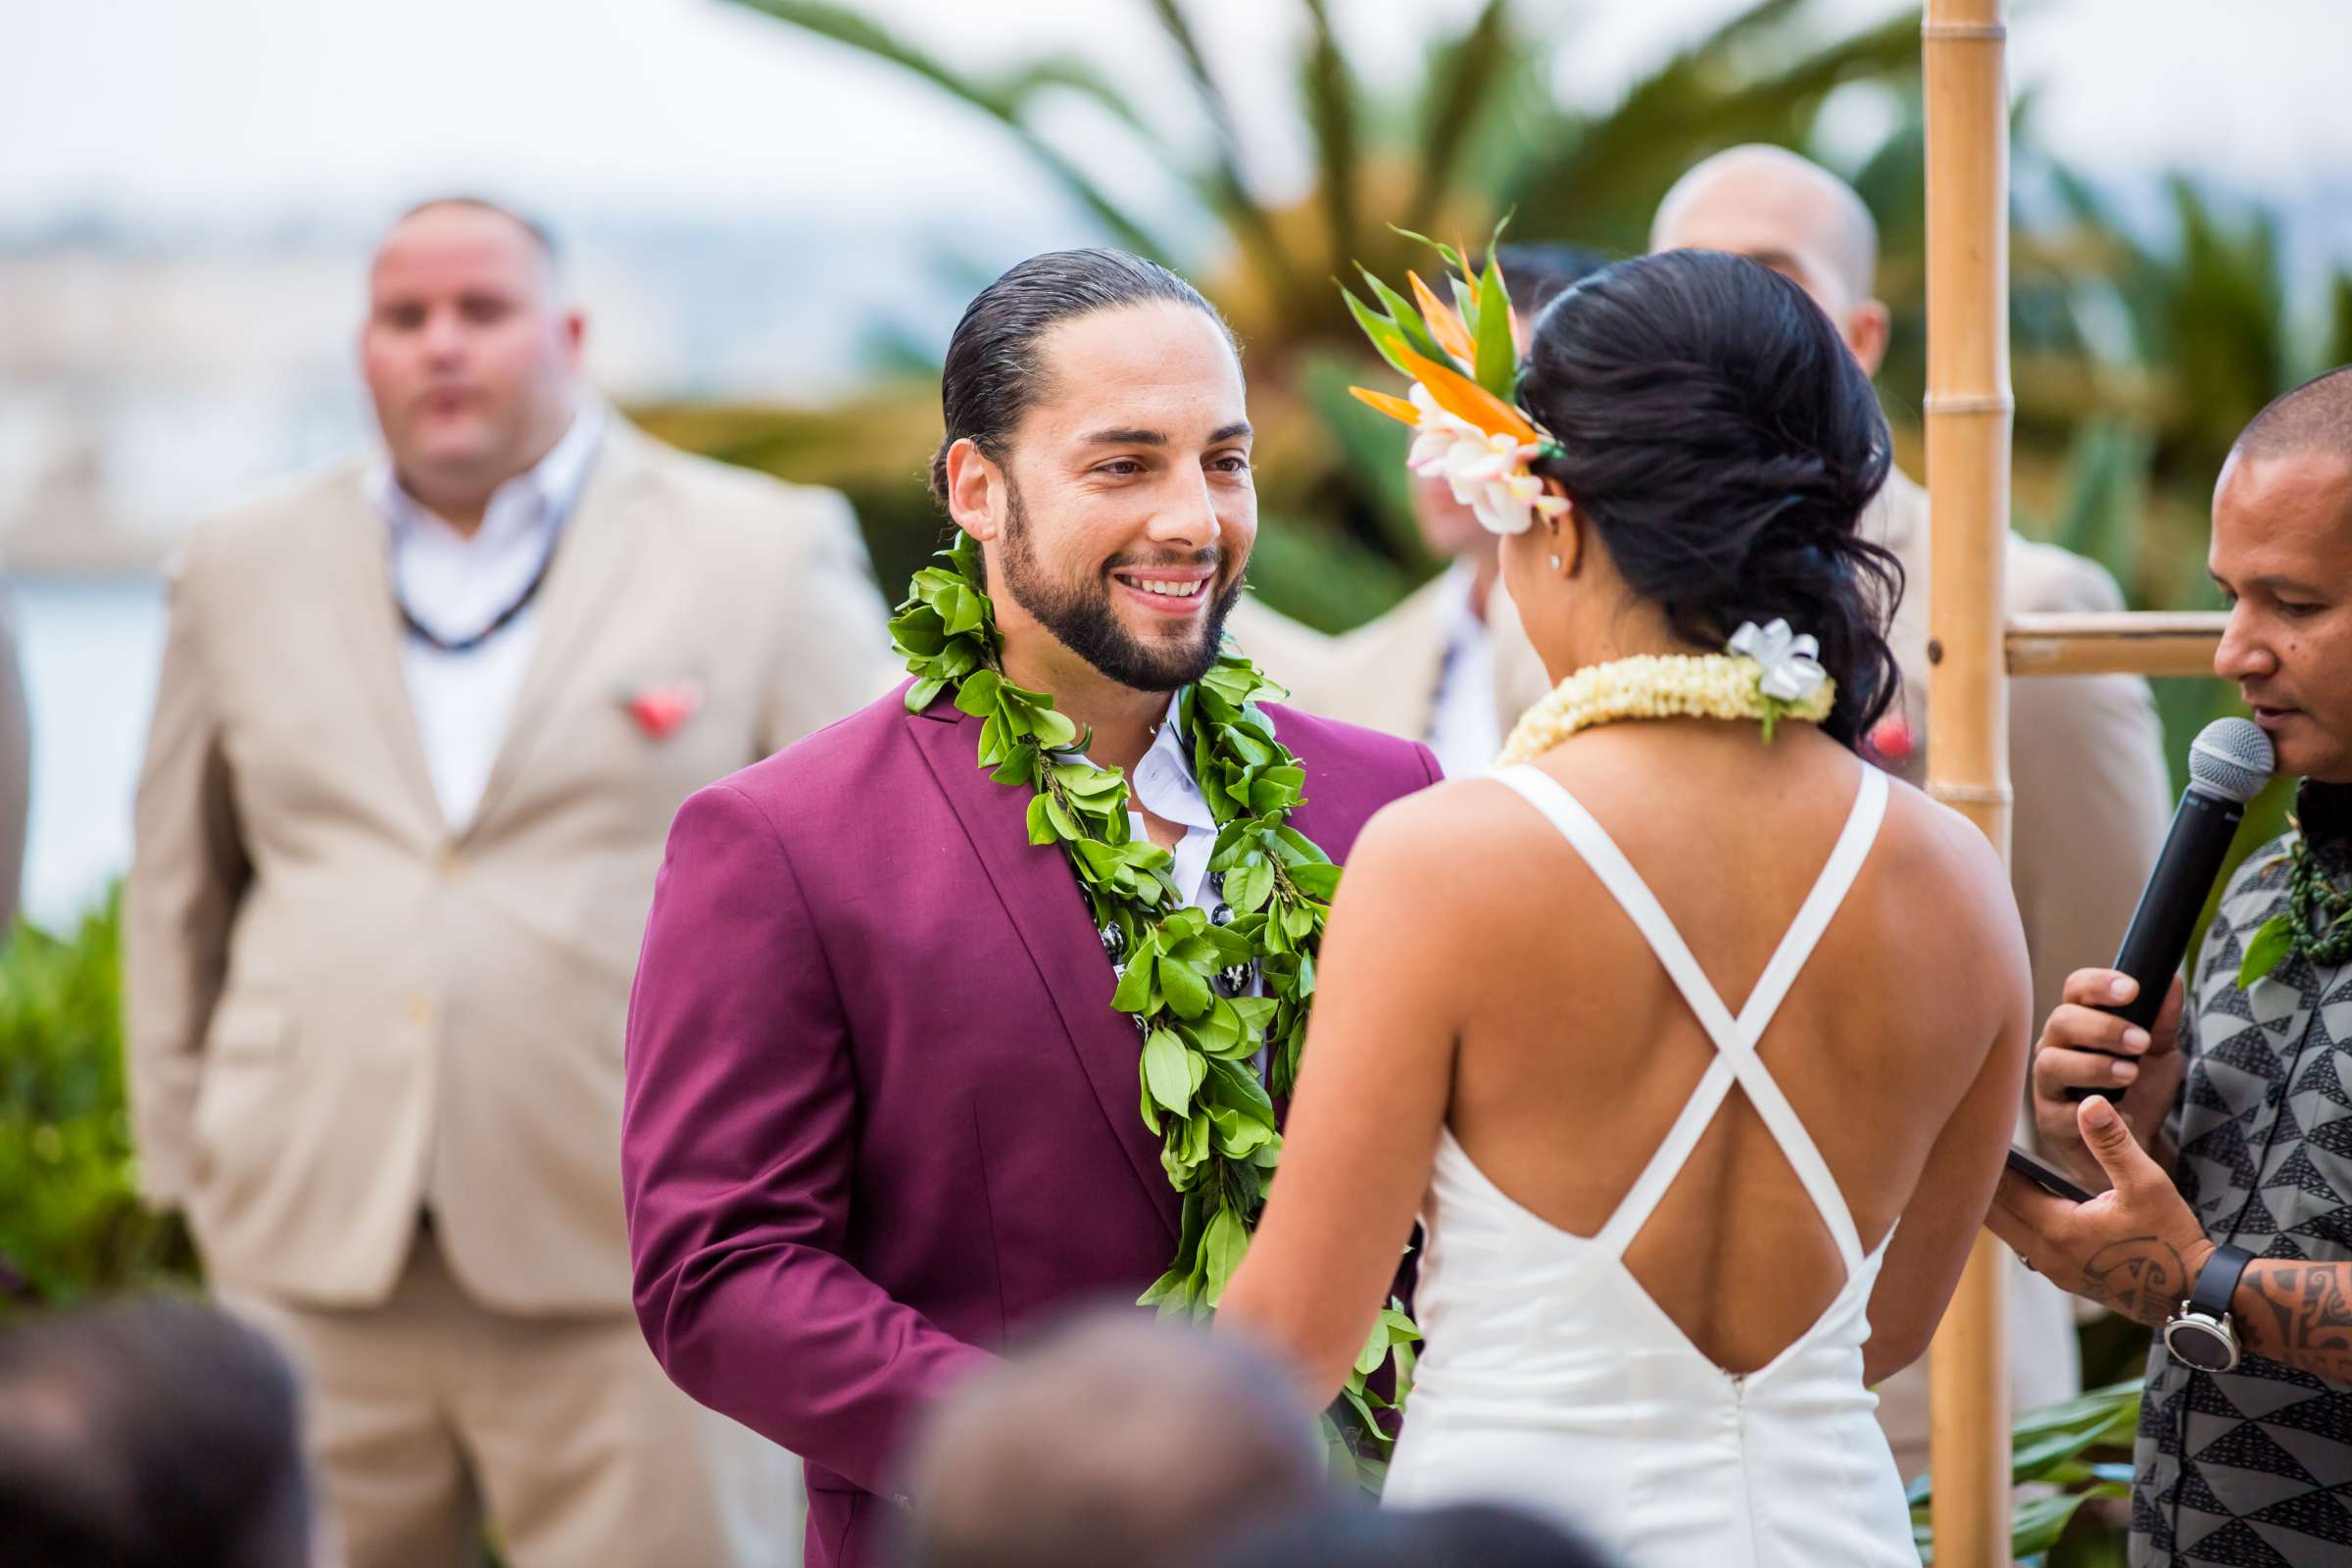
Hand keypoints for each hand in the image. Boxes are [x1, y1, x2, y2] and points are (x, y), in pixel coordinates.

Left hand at [1988, 1095, 2213, 1328]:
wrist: (2194, 1295)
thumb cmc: (2173, 1239)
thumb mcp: (2149, 1184)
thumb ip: (2113, 1143)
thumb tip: (2089, 1102)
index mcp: (2058, 1229)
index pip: (2001, 1189)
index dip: (1984, 1159)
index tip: (1968, 1129)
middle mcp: (2045, 1253)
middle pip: (1992, 1212)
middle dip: (1980, 1179)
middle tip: (1964, 1142)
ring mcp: (2052, 1269)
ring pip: (2005, 1229)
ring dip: (1996, 1200)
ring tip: (1986, 1165)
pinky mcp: (2064, 1276)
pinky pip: (2022, 1241)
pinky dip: (2014, 1217)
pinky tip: (2019, 1196)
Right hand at [2029, 968, 2184, 1191]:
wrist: (2139, 1144)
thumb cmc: (2141, 1091)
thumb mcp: (2160, 1054)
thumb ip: (2162, 1021)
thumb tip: (2171, 981)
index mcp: (2082, 1021)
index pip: (2076, 989)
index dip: (2099, 985)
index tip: (2131, 990)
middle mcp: (2056, 1046)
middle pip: (2061, 1021)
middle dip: (2103, 1028)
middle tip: (2141, 1041)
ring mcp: (2048, 1083)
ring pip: (2052, 1062)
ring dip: (2093, 1066)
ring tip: (2129, 1075)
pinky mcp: (2049, 1121)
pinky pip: (2060, 1111)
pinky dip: (2093, 1113)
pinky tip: (2124, 1116)